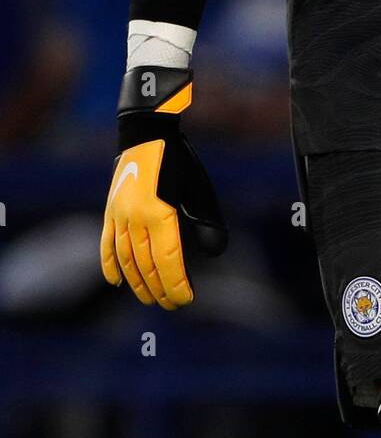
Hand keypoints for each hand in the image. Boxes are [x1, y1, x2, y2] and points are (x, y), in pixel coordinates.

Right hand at [100, 68, 226, 309]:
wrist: (146, 133)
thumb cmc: (178, 161)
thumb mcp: (198, 190)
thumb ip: (204, 222)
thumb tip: (215, 252)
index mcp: (160, 214)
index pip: (168, 262)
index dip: (176, 285)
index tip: (185, 300)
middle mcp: (135, 218)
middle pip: (147, 266)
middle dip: (160, 289)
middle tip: (172, 304)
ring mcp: (119, 216)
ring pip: (127, 260)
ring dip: (138, 283)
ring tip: (150, 298)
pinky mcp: (110, 211)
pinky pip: (107, 245)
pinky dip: (110, 265)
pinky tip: (116, 282)